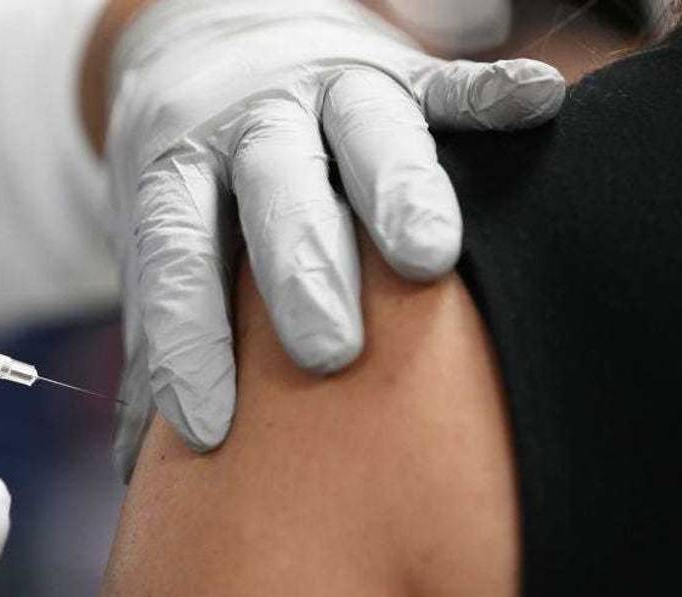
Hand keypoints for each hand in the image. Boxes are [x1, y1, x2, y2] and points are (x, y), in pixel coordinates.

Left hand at [104, 0, 566, 473]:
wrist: (209, 42)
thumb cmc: (196, 182)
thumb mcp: (157, 240)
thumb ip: (159, 337)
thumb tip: (141, 470)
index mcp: (178, 171)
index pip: (177, 256)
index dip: (188, 338)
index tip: (207, 427)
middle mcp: (250, 126)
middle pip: (275, 192)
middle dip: (302, 271)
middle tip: (326, 354)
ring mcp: (325, 90)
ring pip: (364, 130)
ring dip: (397, 190)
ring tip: (427, 259)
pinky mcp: (396, 69)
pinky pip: (445, 81)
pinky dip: (488, 93)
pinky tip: (539, 105)